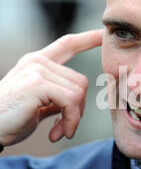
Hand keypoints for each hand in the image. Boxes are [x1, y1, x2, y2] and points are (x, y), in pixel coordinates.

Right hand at [0, 30, 103, 146]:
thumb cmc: (9, 120)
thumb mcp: (37, 105)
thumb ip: (55, 98)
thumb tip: (75, 103)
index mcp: (37, 64)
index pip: (67, 44)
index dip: (87, 39)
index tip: (102, 34)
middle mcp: (37, 62)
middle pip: (80, 82)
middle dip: (77, 109)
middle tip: (64, 128)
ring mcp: (36, 70)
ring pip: (78, 92)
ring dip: (73, 118)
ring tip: (58, 132)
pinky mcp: (37, 83)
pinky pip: (71, 101)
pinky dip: (70, 121)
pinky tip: (57, 134)